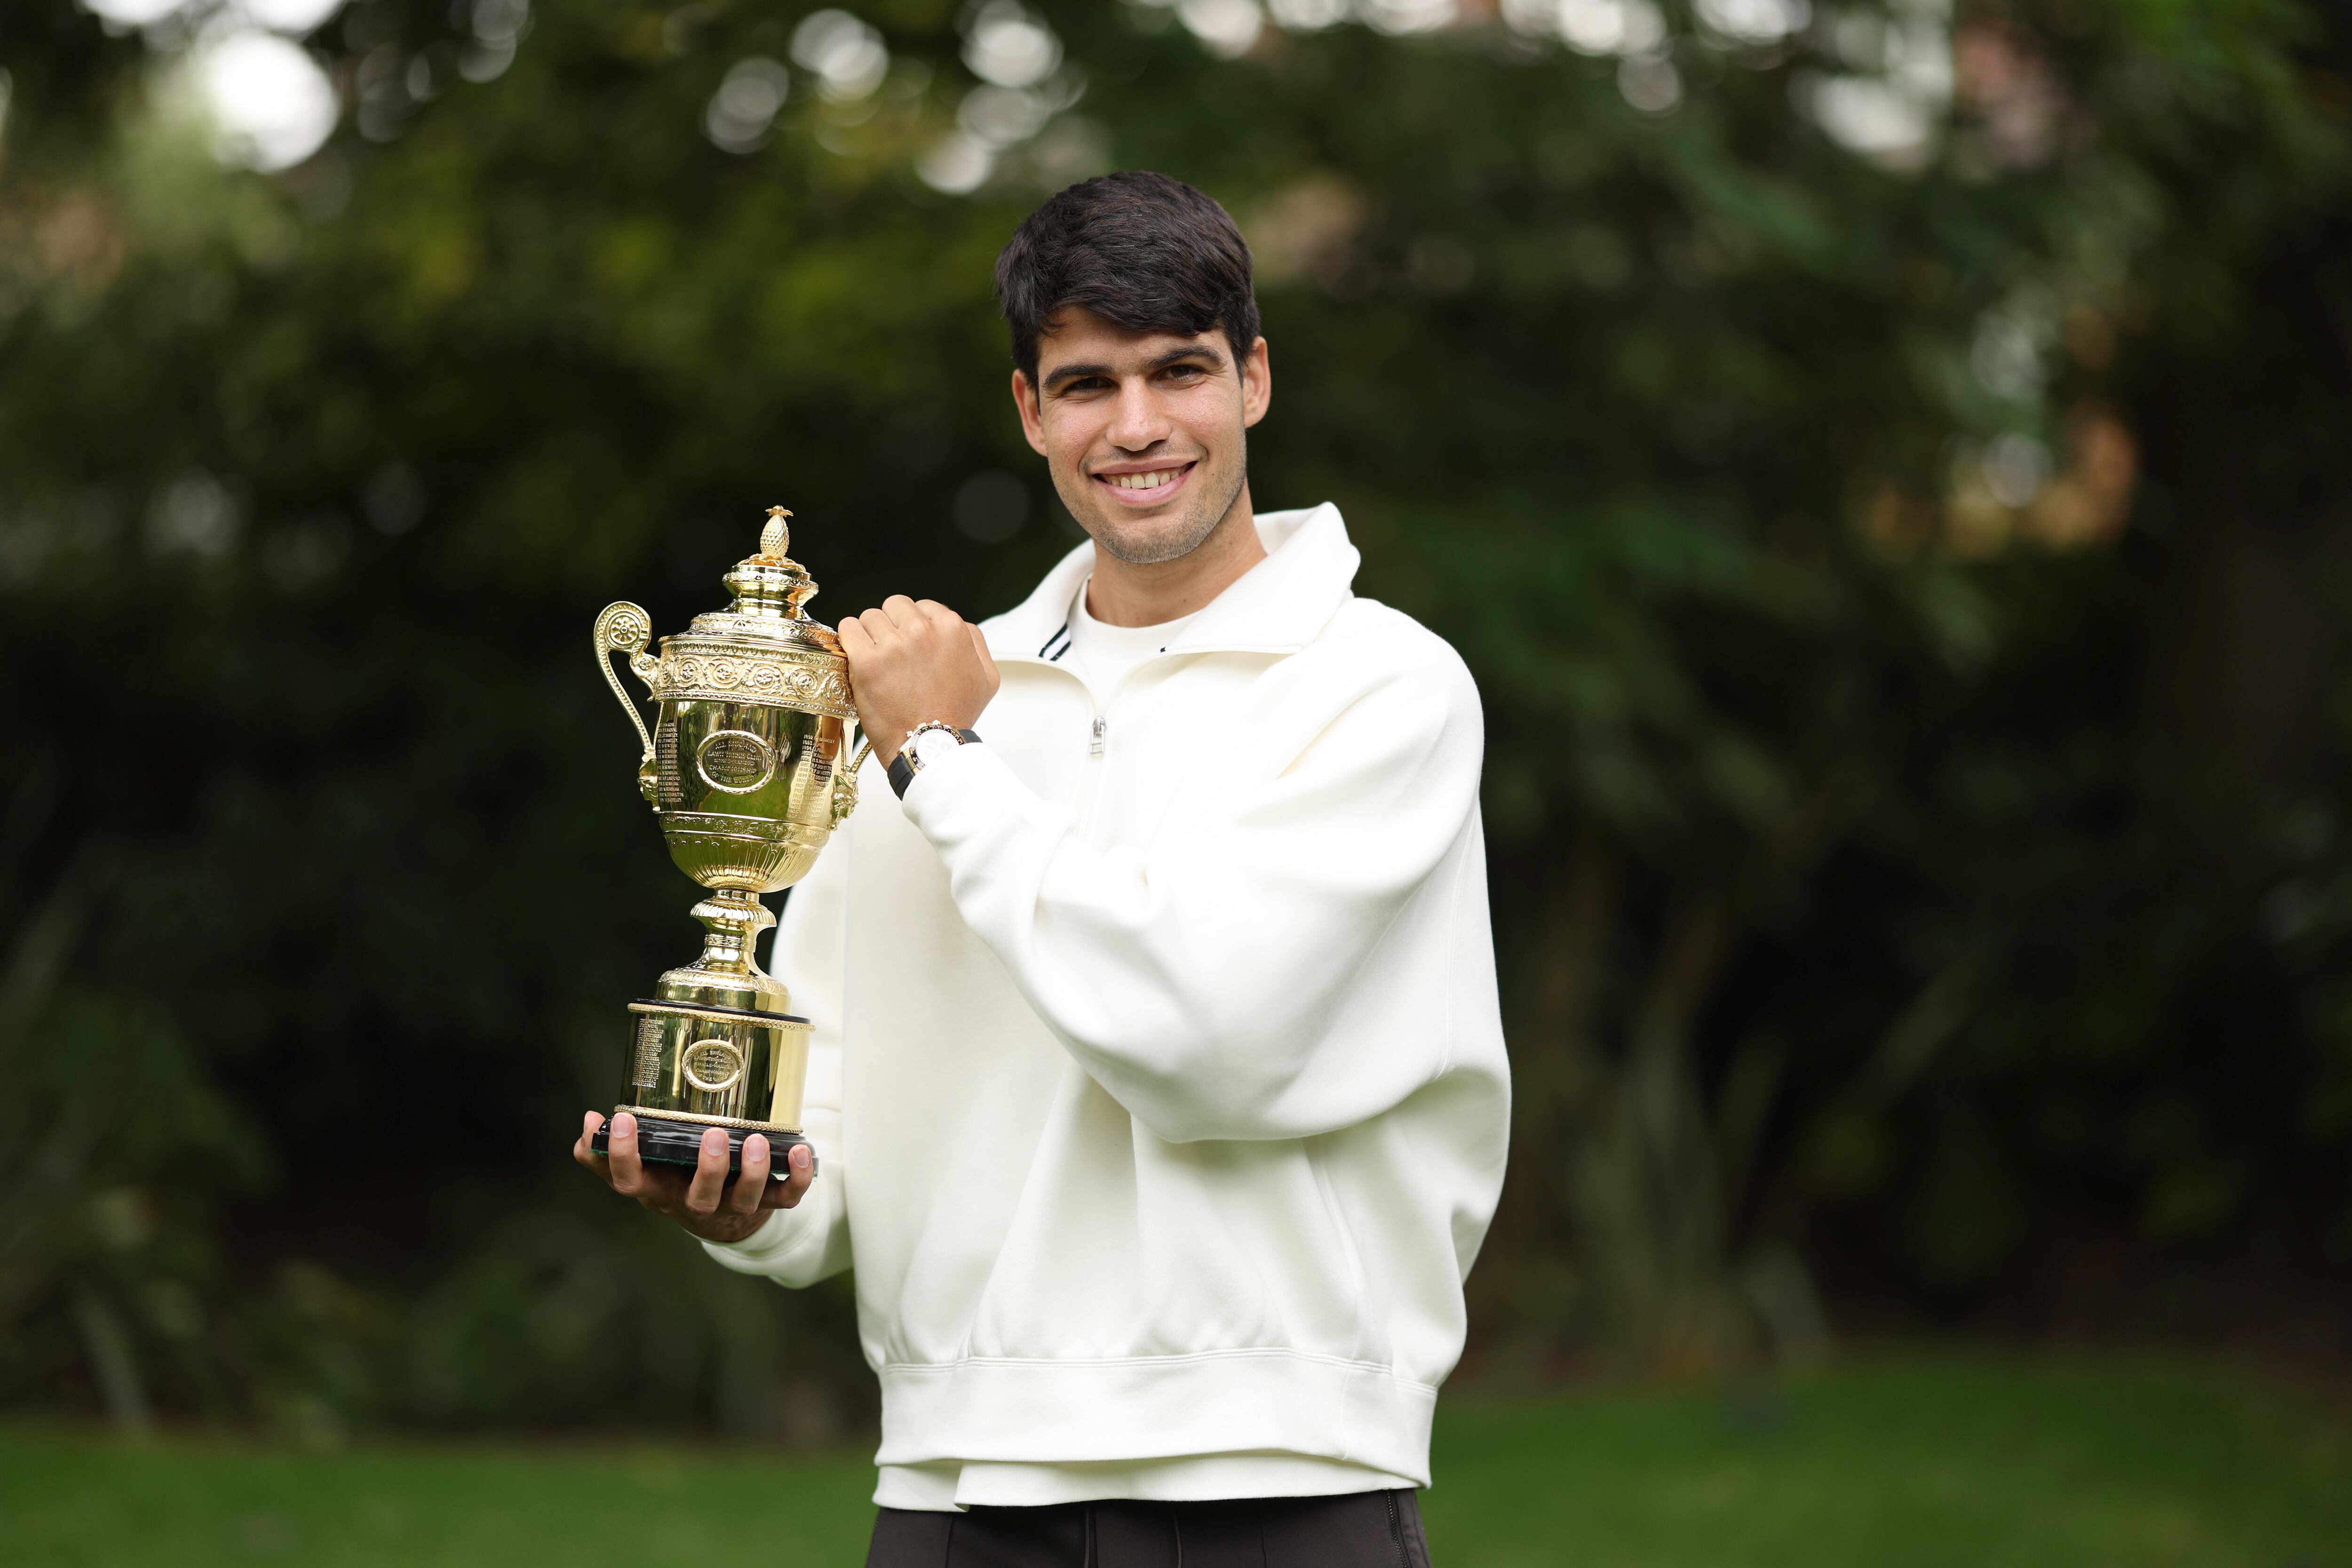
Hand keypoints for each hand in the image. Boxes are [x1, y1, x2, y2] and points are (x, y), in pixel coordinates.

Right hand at [574, 1110, 812, 1243]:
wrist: (720, 1218)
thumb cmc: (674, 1179)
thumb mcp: (642, 1168)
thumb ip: (609, 1152)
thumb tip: (588, 1124)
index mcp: (657, 1190)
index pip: (630, 1182)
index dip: (623, 1156)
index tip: (620, 1118)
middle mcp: (693, 1203)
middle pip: (699, 1197)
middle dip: (707, 1169)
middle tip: (710, 1134)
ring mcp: (732, 1206)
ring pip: (744, 1199)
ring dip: (752, 1172)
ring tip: (755, 1141)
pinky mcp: (768, 1204)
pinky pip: (787, 1198)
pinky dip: (798, 1177)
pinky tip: (802, 1151)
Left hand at [837, 596, 999, 763]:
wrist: (929, 746)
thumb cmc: (955, 715)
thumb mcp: (986, 676)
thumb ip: (975, 641)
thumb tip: (959, 625)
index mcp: (951, 628)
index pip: (922, 607)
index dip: (915, 627)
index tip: (912, 648)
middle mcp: (922, 631)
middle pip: (895, 607)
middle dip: (893, 626)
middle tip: (894, 655)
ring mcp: (893, 644)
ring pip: (870, 616)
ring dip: (871, 635)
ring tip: (878, 662)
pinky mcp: (866, 660)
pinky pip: (848, 628)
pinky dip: (849, 639)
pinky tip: (858, 657)